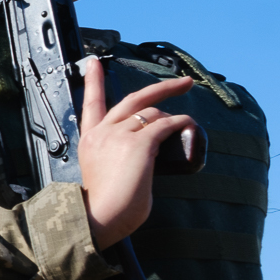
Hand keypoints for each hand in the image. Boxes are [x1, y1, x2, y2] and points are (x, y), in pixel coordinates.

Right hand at [76, 60, 197, 249]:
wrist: (99, 216)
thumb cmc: (104, 207)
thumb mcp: (104, 174)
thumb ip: (117, 158)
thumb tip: (146, 157)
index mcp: (89, 140)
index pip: (91, 103)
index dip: (94, 80)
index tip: (93, 64)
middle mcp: (103, 132)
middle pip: (132, 98)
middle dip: (162, 87)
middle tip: (182, 82)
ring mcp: (119, 135)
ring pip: (152, 113)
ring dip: (171, 117)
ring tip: (184, 128)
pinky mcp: (139, 143)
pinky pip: (166, 124)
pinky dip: (181, 123)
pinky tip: (189, 126)